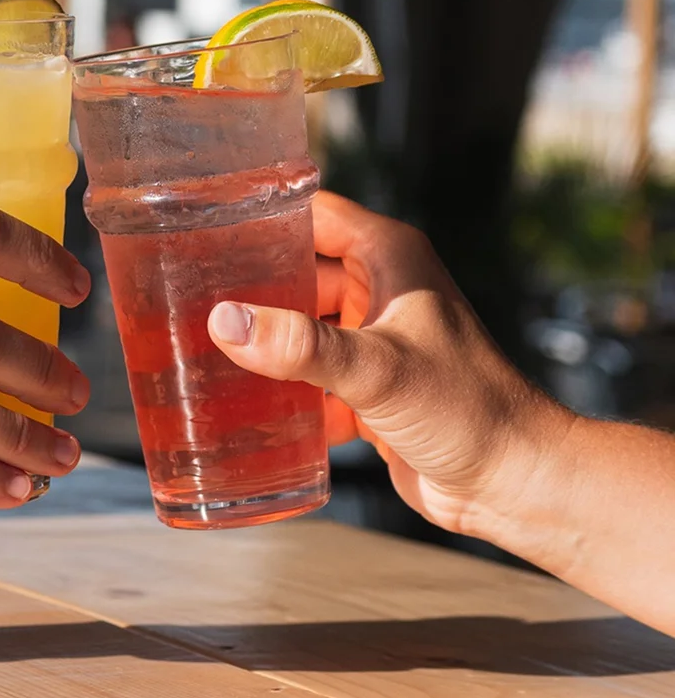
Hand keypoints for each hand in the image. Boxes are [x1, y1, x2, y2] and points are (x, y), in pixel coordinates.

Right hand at [207, 191, 567, 536]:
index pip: (311, 214)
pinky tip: (241, 404)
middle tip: (185, 299)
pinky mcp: (369, 386)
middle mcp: (380, 288)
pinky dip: (282, 388)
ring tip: (199, 348)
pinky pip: (310, 374)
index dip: (260, 216)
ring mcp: (374, 337)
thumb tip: (226, 322)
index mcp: (389, 257)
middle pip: (295, 271)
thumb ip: (301, 345)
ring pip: (300, 325)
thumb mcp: (378, 369)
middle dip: (248, 287)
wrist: (513, 484)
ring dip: (262, 341)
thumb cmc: (469, 410)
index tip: (203, 228)